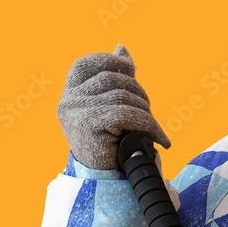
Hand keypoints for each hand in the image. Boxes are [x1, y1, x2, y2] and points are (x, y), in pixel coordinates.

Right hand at [56, 45, 170, 169]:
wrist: (106, 179)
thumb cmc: (111, 140)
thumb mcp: (111, 104)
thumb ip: (116, 76)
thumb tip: (122, 47)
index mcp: (70, 92)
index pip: (86, 63)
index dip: (111, 61)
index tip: (131, 70)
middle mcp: (68, 101)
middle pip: (112, 79)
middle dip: (138, 92)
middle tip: (148, 110)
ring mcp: (75, 113)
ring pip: (123, 97)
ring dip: (145, 112)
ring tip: (152, 128)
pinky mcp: (87, 126)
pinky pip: (126, 115)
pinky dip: (150, 126)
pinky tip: (159, 139)